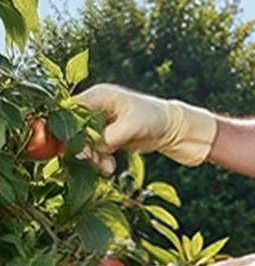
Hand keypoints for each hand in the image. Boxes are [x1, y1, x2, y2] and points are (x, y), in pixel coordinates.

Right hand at [77, 83, 216, 166]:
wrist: (180, 130)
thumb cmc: (157, 118)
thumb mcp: (130, 126)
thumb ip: (106, 137)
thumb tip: (88, 151)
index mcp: (100, 96)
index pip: (69, 110)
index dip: (64, 129)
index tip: (67, 147)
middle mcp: (99, 107)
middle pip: (74, 129)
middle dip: (81, 147)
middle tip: (91, 160)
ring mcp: (105, 123)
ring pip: (85, 143)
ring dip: (92, 158)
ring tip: (105, 168)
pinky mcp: (112, 137)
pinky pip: (97, 151)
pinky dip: (100, 161)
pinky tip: (109, 168)